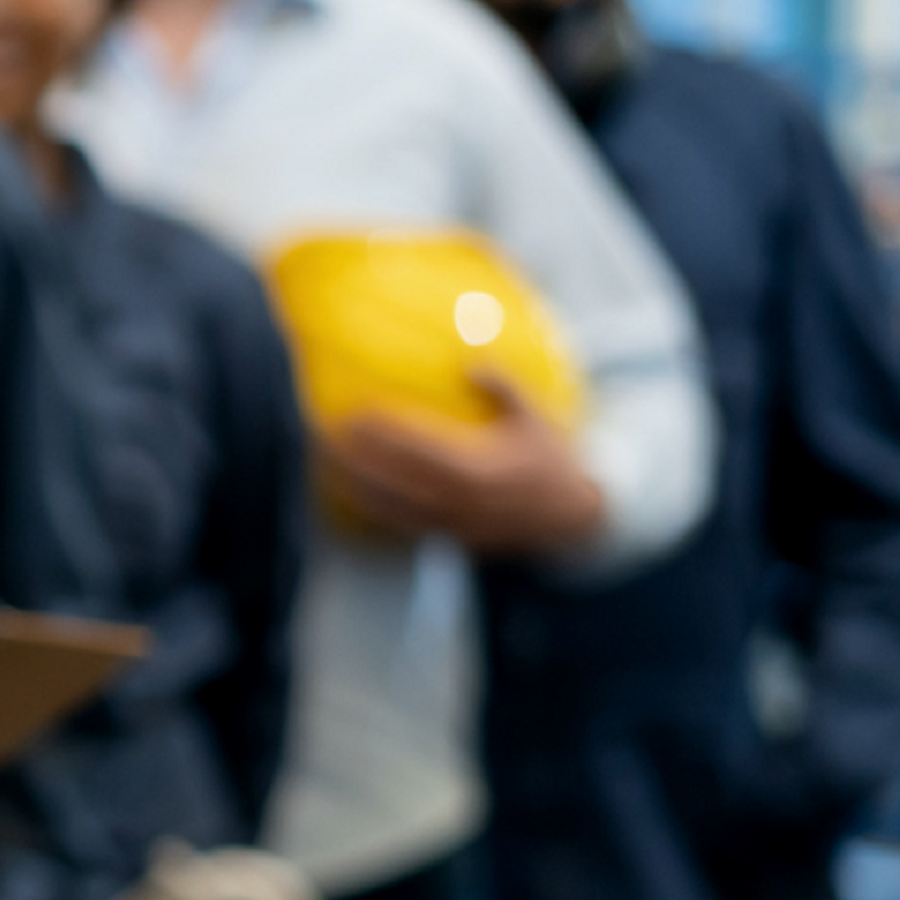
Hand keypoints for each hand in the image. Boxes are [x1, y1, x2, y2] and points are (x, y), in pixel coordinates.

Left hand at [317, 371, 605, 555]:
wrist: (575, 518)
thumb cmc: (551, 459)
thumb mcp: (535, 417)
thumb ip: (503, 387)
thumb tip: (469, 360)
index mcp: (482, 470)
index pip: (421, 449)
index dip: (385, 433)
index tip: (356, 412)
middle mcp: (463, 501)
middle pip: (397, 480)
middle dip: (358, 459)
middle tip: (324, 433)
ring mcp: (455, 524)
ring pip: (393, 508)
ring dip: (356, 487)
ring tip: (325, 462)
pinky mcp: (451, 539)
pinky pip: (403, 527)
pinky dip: (374, 511)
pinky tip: (349, 494)